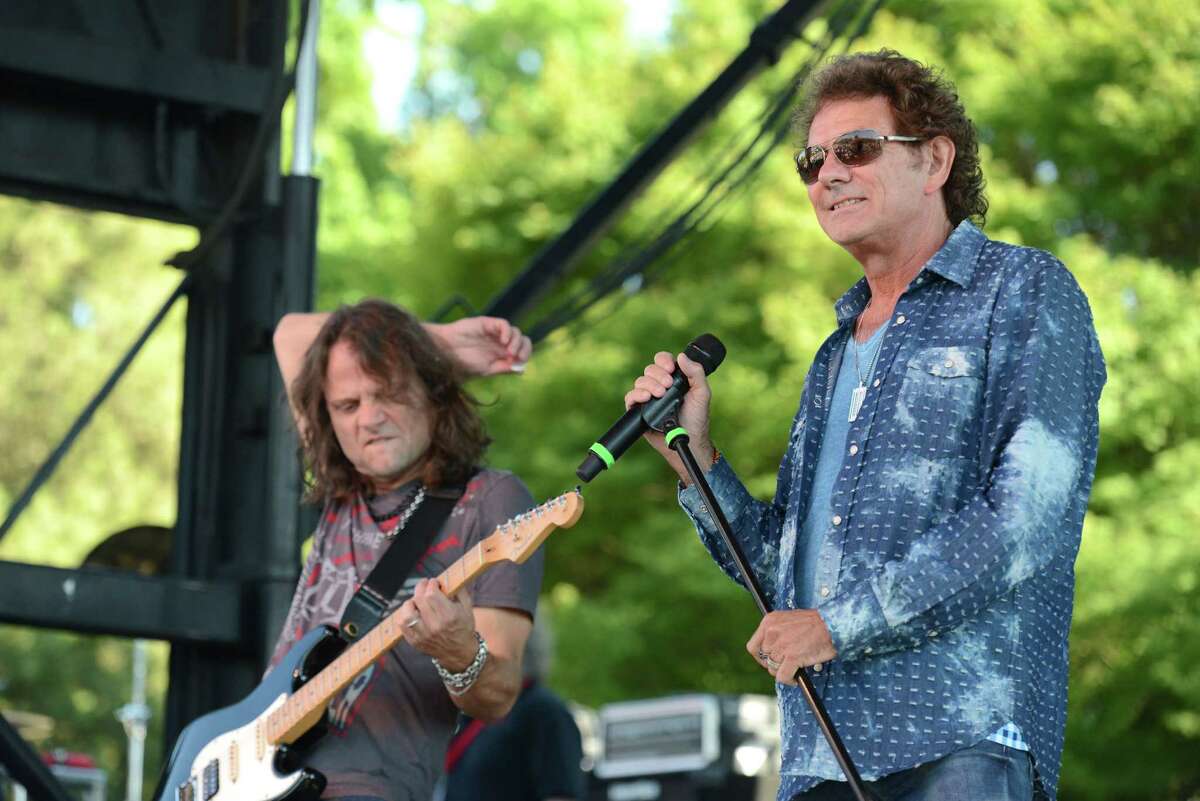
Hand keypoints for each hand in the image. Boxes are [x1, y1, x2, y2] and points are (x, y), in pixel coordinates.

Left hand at [401, 579, 478, 669]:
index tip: (434, 582)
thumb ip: (457, 590)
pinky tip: (413, 612)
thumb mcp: (467, 607)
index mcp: (449, 616)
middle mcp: (435, 626)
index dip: (431, 584)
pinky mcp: (415, 642)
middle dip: (421, 588)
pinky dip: (405, 615)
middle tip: (425, 586)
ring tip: (417, 601)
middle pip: (419, 600)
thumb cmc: (464, 627)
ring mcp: (423, 635)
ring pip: (407, 613)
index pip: (431, 594)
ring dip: (411, 602)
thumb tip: (445, 577)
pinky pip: (402, 625)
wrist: (459, 652)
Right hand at [427, 317, 530, 376]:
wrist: (445, 352)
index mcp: (502, 354)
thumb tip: (522, 369)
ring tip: (509, 352)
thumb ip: (503, 368)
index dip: (525, 355)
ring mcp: (495, 332)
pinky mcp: (487, 324)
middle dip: (525, 348)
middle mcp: (501, 342)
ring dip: (516, 342)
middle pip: (523, 340)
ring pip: (516, 332)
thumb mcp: (486, 370)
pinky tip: (503, 341)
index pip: (522, 351)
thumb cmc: (463, 363)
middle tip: (517, 356)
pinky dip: (507, 332)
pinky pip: (504, 324)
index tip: (519, 363)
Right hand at [623, 350, 714, 481]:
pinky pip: (630, 397)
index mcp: (674, 378)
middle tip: (668, 385)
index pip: (662, 361)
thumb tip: (681, 356)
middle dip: (658, 375)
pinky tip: (646, 398)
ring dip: (649, 385)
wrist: (689, 440)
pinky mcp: (639, 410)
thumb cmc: (697, 418)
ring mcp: (649, 398)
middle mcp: (659, 386)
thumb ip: (696, 373)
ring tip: (660, 395)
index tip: (670, 368)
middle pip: (650, 369)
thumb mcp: (702, 393)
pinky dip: (636, 395)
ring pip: (640, 381)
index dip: (664, 360)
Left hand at [746, 609, 836, 685]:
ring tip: (794, 669)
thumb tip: (772, 649)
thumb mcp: (789, 620)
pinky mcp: (792, 657)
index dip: (760, 657)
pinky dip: (789, 680)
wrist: (832, 624)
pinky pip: (783, 677)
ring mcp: (781, 645)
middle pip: (764, 659)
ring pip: (773, 669)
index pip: (753, 646)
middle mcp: (772, 632)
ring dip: (783, 672)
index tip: (767, 661)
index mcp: (769, 622)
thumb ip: (777, 632)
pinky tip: (796, 678)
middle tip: (786, 665)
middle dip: (775, 664)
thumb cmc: (815, 623)